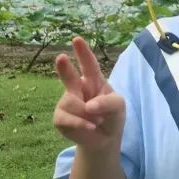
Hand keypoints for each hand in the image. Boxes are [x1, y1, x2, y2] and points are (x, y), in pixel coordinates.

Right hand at [52, 36, 125, 152]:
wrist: (104, 140)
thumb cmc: (112, 117)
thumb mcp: (118, 106)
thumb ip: (108, 102)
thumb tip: (88, 106)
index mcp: (94, 81)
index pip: (89, 64)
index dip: (83, 52)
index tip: (77, 39)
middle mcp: (77, 88)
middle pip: (69, 76)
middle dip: (64, 68)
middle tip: (61, 58)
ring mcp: (67, 102)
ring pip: (71, 103)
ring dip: (87, 114)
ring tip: (97, 120)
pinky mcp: (60, 117)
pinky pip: (66, 118)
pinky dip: (81, 124)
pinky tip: (90, 127)